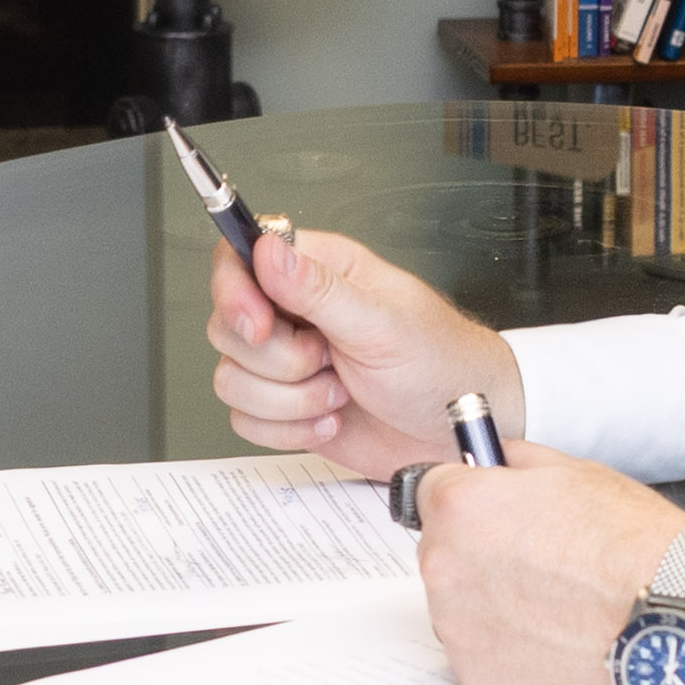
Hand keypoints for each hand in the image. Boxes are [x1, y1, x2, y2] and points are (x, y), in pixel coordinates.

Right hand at [211, 219, 517, 480]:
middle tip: (328, 360)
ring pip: (231, 379)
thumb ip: (318, 290)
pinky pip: (245, 422)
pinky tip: (333, 418)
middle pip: (227, 327)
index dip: (234, 292)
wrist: (458, 433)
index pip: (239, 259)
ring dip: (289, 400)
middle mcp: (295, 313)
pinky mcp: (286, 408)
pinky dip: (289, 430)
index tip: (260, 323)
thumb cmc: (442, 365)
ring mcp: (287, 363)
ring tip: (340, 391)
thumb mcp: (383, 324)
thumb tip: (268, 250)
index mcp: (320, 271)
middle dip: (279, 360)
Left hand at [412, 452, 684, 684]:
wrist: (669, 615)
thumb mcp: (574, 471)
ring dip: (492, 604)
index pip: (432, 492)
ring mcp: (457, 626)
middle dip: (480, 554)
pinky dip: (509, 649)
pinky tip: (553, 638)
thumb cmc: (631, 543)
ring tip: (554, 604)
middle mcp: (444, 566)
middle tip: (538, 563)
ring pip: (460, 607)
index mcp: (460, 506)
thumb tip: (495, 460)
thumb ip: (516, 462)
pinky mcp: (477, 676)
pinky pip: (481, 654)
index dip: (470, 501)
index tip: (491, 513)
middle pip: (443, 552)